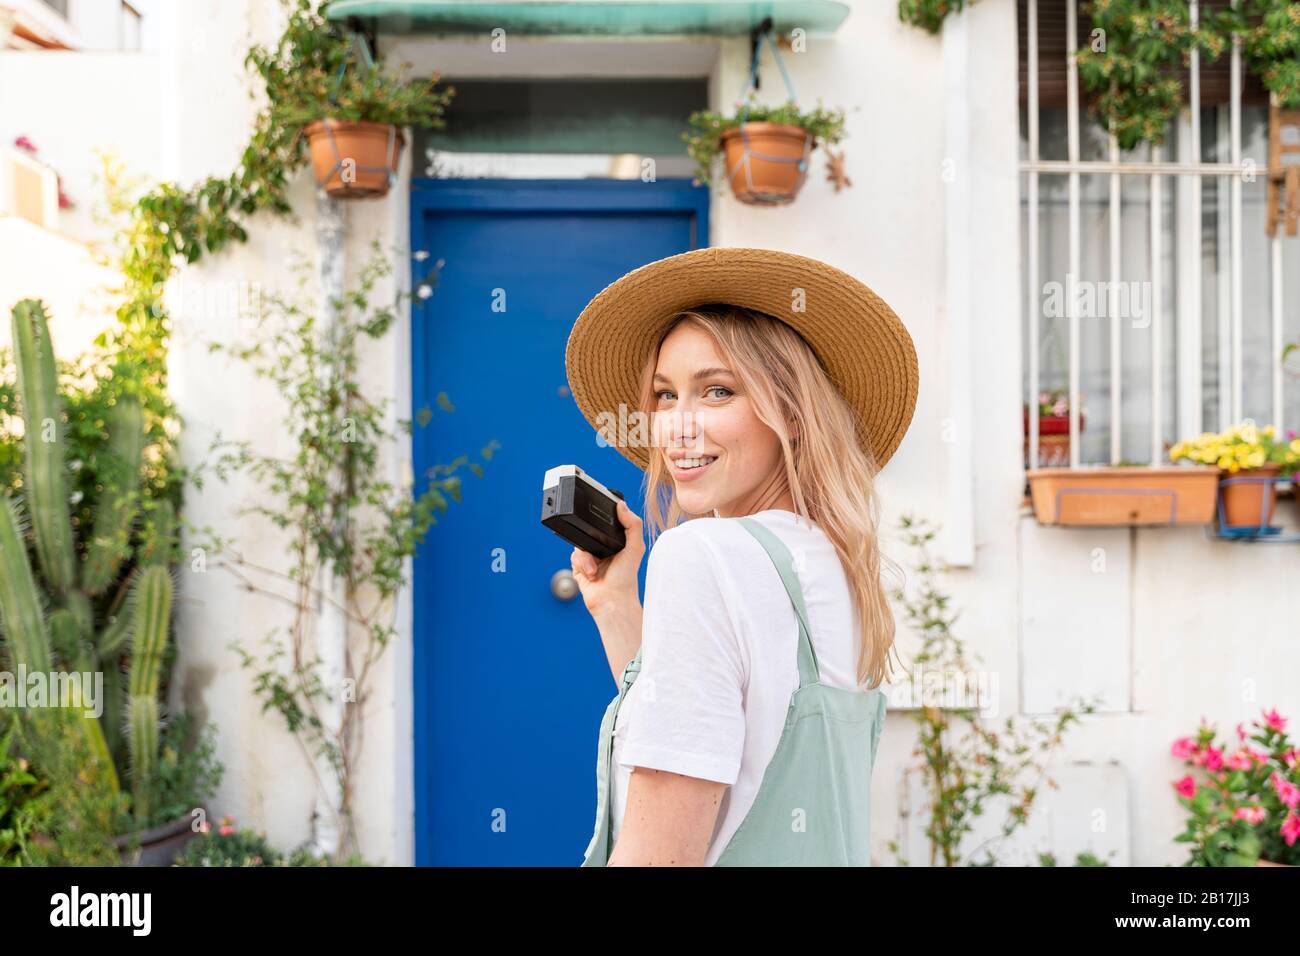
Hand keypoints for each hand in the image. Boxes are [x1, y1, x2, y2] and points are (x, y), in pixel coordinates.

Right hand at [571, 498, 644, 615]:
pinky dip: (582, 564)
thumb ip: (633, 524)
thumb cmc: (626, 578)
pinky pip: (574, 556)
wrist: (611, 600)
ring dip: (587, 556)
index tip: (601, 517)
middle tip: (600, 548)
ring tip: (596, 568)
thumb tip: (622, 505)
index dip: (603, 520)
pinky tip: (591, 573)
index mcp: (618, 542)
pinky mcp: (580, 567)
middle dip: (592, 538)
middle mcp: (604, 548)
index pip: (607, 523)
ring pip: (580, 543)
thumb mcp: (636, 547)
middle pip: (590, 531)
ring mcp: (591, 557)